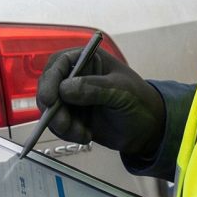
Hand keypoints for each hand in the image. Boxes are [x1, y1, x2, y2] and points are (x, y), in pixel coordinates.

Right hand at [35, 47, 164, 157]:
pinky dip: (67, 133)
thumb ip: (94, 88)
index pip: (60, 62)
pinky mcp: (72, 116)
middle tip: (64, 124)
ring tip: (82, 134)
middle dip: (53, 108)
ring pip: (51, 109)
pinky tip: (85, 136)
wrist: (148, 130)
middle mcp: (76, 76)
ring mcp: (73, 98)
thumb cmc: (140, 102)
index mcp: (89, 60)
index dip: (50, 79)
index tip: (48, 99)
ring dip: (61, 124)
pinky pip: (58, 124)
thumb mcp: (122, 92)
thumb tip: (65, 88)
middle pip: (49, 86)